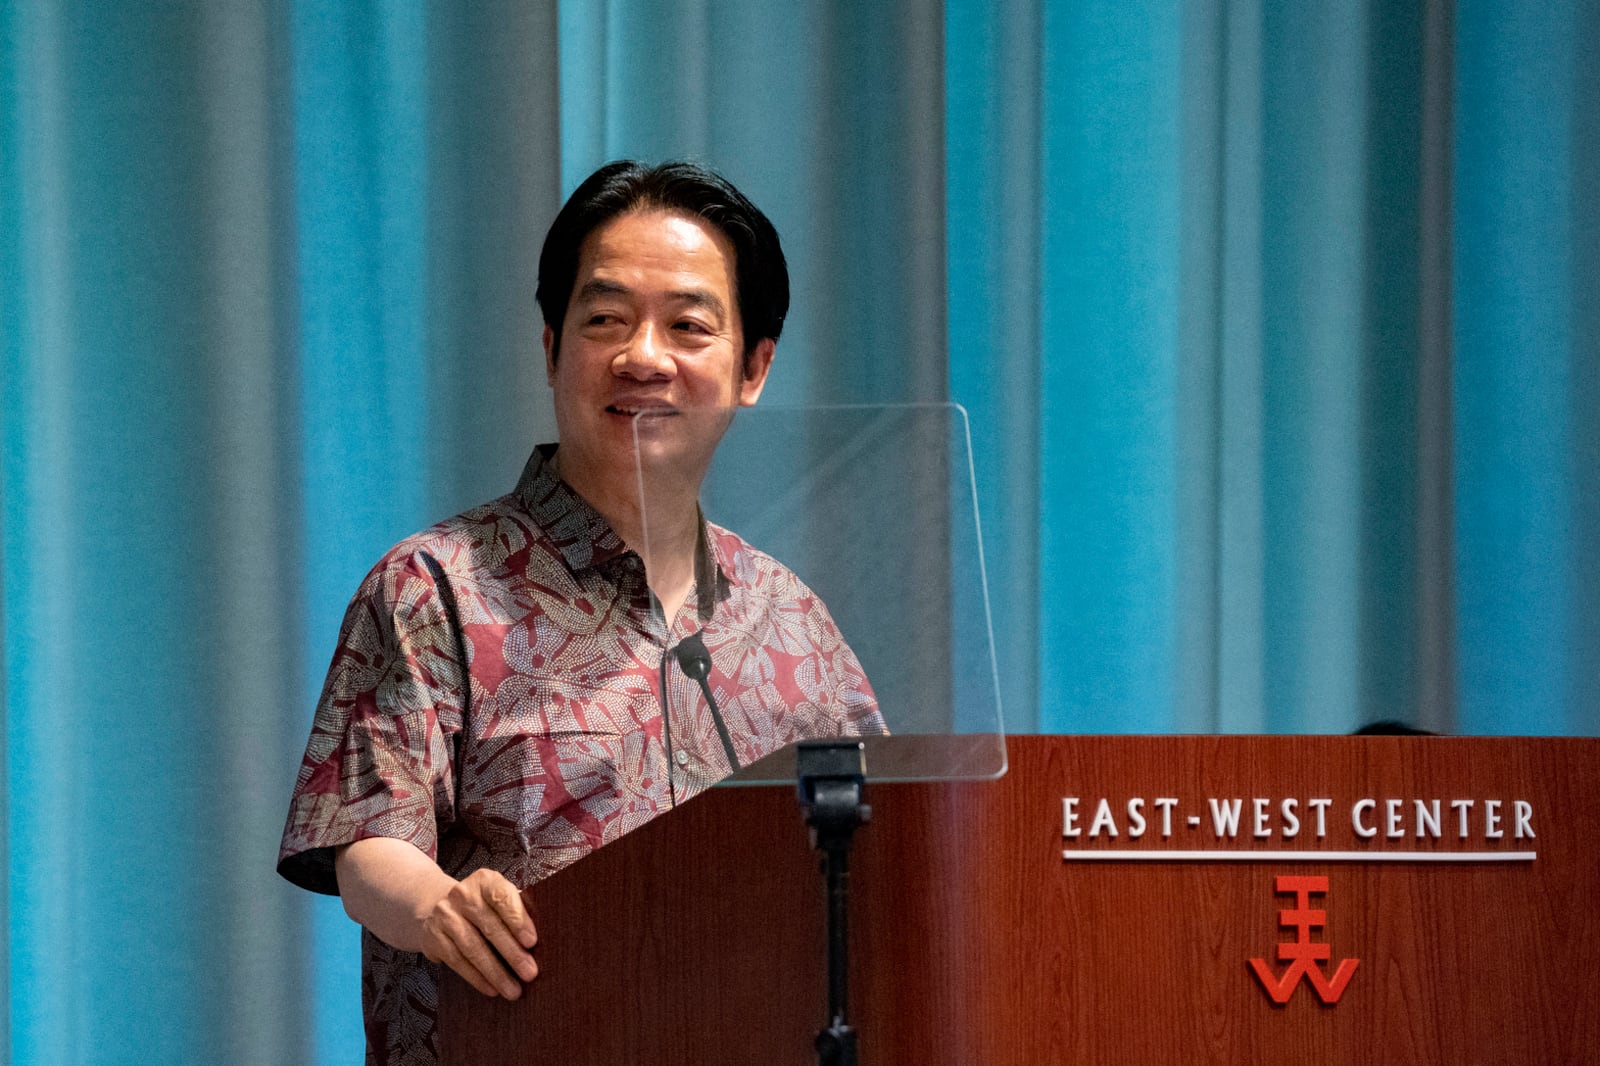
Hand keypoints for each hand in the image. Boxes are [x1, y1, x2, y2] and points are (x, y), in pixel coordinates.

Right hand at [419, 868, 538, 998]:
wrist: (435, 906)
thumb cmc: (481, 906)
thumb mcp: (497, 899)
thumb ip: (516, 911)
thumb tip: (540, 942)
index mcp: (485, 880)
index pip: (503, 898)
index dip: (518, 920)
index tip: (532, 942)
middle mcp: (462, 894)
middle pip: (490, 927)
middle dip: (512, 954)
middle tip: (530, 973)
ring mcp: (445, 915)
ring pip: (473, 948)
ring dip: (495, 972)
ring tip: (513, 990)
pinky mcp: (434, 937)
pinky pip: (458, 961)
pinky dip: (477, 978)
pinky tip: (492, 989)